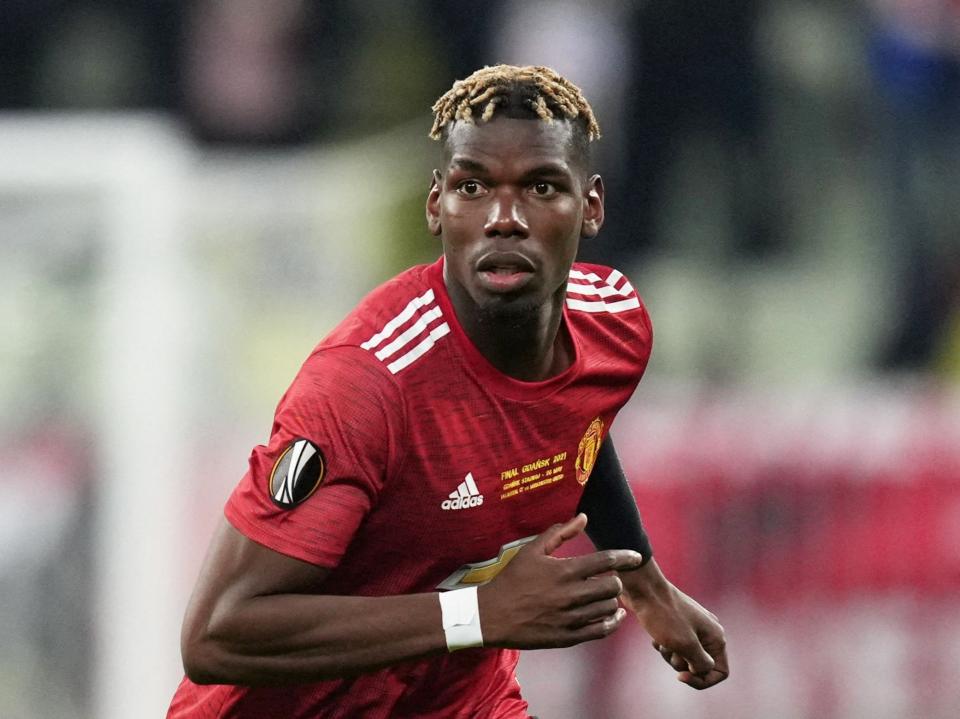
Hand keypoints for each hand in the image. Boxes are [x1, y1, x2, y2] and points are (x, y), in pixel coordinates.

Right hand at [478, 513, 643, 649]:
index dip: (625, 557)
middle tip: (609, 578)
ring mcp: (570, 618)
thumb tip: (583, 517)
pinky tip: (613, 616)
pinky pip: (601, 630)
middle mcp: (571, 595)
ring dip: (612, 600)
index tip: (636, 557)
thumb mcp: (531, 550)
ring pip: (609, 608)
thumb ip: (559, 533)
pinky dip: (612, 622)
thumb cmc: (512, 579)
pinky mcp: (568, 636)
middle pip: (612, 586)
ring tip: (606, 595)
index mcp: (564, 570)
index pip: (606, 561)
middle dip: (615, 580)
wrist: (491, 615)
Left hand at [621, 562, 728, 689]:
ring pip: (685, 657)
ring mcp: (692, 627)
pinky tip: (655, 637)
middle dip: (681, 664)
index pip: (720, 671)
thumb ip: (701, 664)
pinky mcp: (677, 624)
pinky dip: (664, 646)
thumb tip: (703, 670)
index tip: (681, 676)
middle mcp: (707, 631)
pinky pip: (674, 646)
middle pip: (700, 666)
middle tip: (670, 650)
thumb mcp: (685, 645)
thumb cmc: (664, 616)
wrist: (643, 588)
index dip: (702, 680)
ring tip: (661, 641)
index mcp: (716, 636)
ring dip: (670, 655)